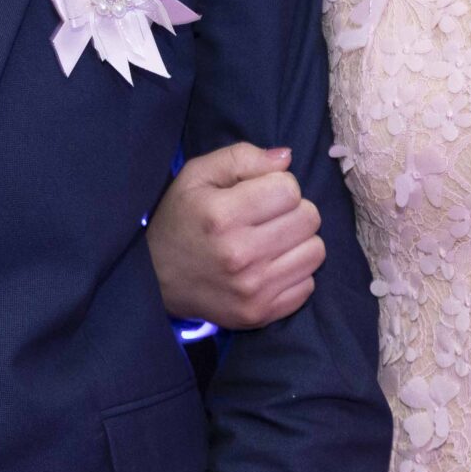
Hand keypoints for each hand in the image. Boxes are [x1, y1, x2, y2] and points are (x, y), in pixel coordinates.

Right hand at [146, 143, 325, 328]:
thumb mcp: (197, 175)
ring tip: (271, 240)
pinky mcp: (260, 314)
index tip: (260, 193)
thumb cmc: (181, 218)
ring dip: (298, 241)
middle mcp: (240, 255)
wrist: (154, 279)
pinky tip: (270, 266)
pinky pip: (308, 285)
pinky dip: (294, 272)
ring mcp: (252, 290)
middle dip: (293, 210)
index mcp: (223, 215)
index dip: (278, 185)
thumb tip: (286, 158)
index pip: (290, 189)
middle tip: (268, 216)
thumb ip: (242, 157)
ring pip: (315, 251)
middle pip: (309, 218)